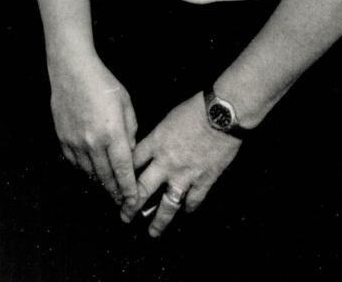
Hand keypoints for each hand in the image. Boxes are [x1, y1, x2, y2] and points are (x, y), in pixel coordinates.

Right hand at [49, 54, 138, 208]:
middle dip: (116, 192)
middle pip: (106, 176)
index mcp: (112, 133)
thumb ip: (130, 130)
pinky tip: (91, 171)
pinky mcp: (63, 139)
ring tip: (109, 188)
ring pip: (90, 172)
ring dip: (101, 182)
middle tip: (122, 202)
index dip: (129, 189)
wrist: (72, 70)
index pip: (123, 170)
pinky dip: (85, 170)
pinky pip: (75, 163)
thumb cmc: (102, 83)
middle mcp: (93, 142)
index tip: (133, 201)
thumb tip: (129, 151)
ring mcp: (76, 142)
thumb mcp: (125, 103)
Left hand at [122, 93, 241, 236]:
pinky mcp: (204, 180)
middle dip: (131, 206)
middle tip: (124, 216)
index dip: (123, 176)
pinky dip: (189, 207)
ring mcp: (185, 174)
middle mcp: (166, 162)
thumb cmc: (196, 109)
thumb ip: (159, 137)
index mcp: (156, 143)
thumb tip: (153, 148)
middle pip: (142, 189)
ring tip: (152, 232)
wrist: (222, 114)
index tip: (118, 186)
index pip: (132, 163)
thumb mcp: (168, 118)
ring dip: (158, 220)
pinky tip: (185, 211)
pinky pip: (193, 200)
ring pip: (167, 204)